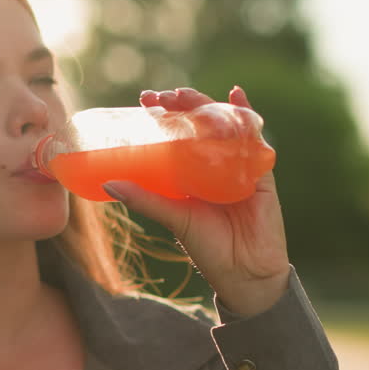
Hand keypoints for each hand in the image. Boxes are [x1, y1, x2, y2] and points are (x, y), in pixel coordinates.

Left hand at [102, 86, 290, 317]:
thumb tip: (108, 183)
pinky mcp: (260, 172)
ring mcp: (238, 165)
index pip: (177, 135)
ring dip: (207, 104)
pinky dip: (245, 113)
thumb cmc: (208, 249)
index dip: (164, 115)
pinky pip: (254, 138)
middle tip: (162, 96)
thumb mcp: (173, 218)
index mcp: (192, 173)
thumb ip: (146, 200)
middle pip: (200, 124)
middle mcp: (215, 164)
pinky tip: (235, 96)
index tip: (145, 100)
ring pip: (224, 125)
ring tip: (186, 95)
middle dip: (182, 105)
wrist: (246, 274)